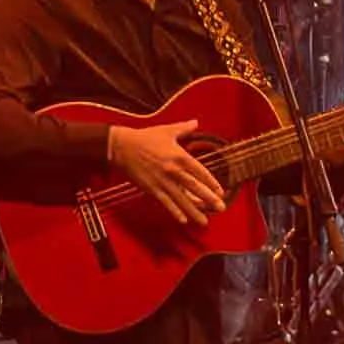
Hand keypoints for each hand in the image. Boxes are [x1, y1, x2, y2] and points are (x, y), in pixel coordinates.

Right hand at [108, 117, 226, 229]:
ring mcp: (162, 181)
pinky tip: (183, 220)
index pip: (200, 172)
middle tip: (221, 208)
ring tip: (204, 222)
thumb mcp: (166, 131)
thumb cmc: (144, 138)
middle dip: (209, 199)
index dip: (211, 182)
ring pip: (182, 199)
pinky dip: (175, 211)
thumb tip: (195, 122)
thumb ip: (183, 128)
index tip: (221, 192)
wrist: (122, 147)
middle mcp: (173, 170)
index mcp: (179, 156)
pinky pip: (166, 202)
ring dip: (194, 211)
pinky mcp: (152, 189)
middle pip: (194, 187)